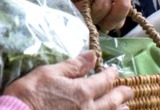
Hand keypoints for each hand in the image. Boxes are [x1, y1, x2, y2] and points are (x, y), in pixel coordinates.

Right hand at [3, 51, 131, 109]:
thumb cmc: (30, 93)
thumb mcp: (49, 73)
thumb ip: (73, 66)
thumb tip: (93, 55)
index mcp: (82, 91)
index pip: (104, 81)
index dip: (111, 74)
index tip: (115, 71)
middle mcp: (88, 109)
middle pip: (112, 101)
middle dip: (122, 94)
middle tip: (130, 91)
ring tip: (124, 107)